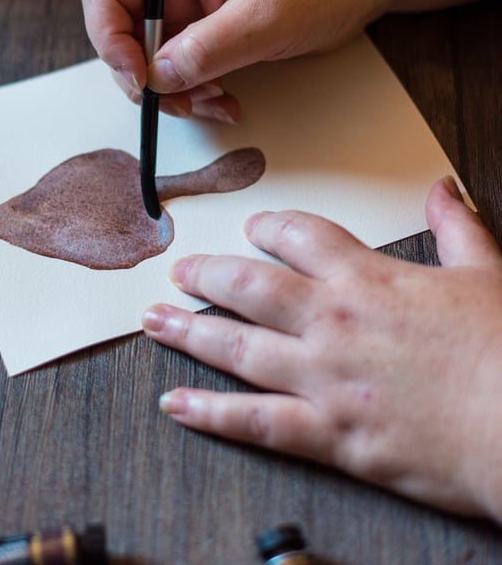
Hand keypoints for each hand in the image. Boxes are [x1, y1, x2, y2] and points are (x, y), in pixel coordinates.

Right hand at [81, 0, 396, 121]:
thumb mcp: (264, 14)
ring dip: (175, 93)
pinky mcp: (210, 37)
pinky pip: (184, 74)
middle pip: (122, 36)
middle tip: (181, 100)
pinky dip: (197, 95)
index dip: (109, 39)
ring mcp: (191, 14)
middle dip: (145, 77)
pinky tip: (228, 102)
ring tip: (216, 102)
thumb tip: (158, 77)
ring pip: (152, 64)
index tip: (138, 75)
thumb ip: (208, 47)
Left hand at [141, 177, 501, 520]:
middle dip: (207, 275)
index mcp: (366, 279)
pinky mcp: (328, 433)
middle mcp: (331, 321)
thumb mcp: (487, 273)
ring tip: (154, 321)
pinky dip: (210, 414)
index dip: (268, 227)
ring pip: (236, 347)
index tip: (250, 228)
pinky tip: (174, 403)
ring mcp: (323, 377)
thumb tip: (443, 189)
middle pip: (248, 287)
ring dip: (188, 332)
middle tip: (179, 271)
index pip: (298, 237)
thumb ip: (456, 227)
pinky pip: (255, 422)